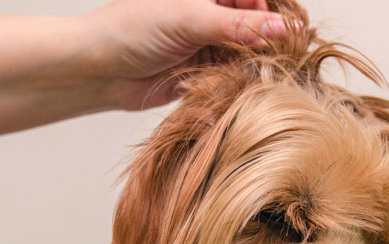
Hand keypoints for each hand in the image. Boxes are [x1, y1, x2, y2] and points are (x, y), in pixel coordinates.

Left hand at [86, 0, 291, 108]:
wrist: (100, 69)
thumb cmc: (132, 29)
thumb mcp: (189, 19)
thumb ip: (237, 26)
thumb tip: (282, 28)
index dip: (271, 12)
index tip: (287, 33)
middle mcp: (210, 12)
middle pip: (254, 23)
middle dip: (265, 40)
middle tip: (276, 58)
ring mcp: (207, 41)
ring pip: (245, 51)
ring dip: (253, 64)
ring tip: (261, 75)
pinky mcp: (202, 70)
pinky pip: (230, 74)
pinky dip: (238, 81)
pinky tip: (243, 86)